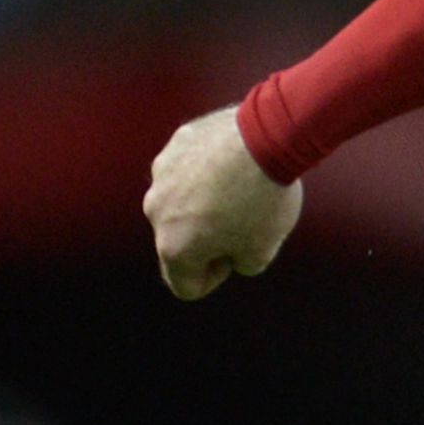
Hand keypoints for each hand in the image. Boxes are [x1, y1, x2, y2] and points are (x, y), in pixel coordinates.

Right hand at [143, 106, 301, 299]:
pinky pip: (188, 168)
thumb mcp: (262, 251)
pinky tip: (236, 162)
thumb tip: (230, 253)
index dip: (214, 278)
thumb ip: (240, 264)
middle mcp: (156, 211)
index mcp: (173, 247)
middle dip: (206, 239)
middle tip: (243, 222)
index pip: (186, 286)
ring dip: (203, 203)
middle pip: (177, 241)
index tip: (238, 256)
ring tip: (242, 189)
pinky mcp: (175, 145)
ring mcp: (161, 175)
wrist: (267, 137)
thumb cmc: (264, 200)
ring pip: (180, 202)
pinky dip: (207, 171)